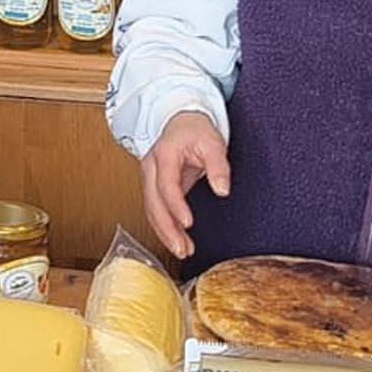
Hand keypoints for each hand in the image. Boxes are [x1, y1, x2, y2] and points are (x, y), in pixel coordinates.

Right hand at [140, 110, 230, 259]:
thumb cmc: (195, 130)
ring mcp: (149, 177)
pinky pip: (155, 209)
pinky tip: (177, 240)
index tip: (188, 223)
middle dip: (166, 228)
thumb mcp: (213, 143)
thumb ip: (218, 166)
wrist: (181, 121)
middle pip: (153, 202)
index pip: (166, 184)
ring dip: (165, 232)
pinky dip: (164, 227)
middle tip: (182, 248)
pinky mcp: (154, 187)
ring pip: (151, 209)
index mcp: (164, 154)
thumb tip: (222, 189)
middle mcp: (151, 167)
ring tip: (183, 250)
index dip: (175, 205)